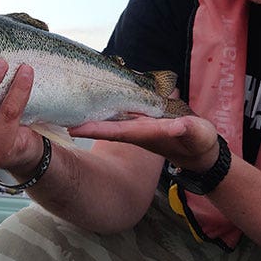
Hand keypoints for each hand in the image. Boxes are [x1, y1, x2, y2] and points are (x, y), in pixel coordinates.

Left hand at [69, 114, 220, 172]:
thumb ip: (187, 129)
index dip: (95, 129)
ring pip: (109, 122)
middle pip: (106, 127)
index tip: (74, 128)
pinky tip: (87, 108)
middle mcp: (137, 131)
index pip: (116, 130)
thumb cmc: (198, 141)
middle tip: (60, 118)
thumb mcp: (196, 134)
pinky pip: (118, 117)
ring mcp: (138, 128)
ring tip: (67, 111)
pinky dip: (102, 114)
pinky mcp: (141, 123)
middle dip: (85, 124)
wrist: (199, 151)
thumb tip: (177, 126)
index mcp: (146, 133)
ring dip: (90, 119)